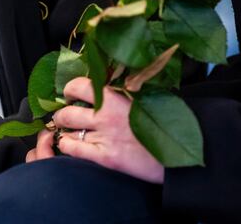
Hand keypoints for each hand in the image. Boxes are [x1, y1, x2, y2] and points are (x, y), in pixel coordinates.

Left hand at [26, 77, 163, 183]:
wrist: (179, 155)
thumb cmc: (164, 124)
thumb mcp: (143, 99)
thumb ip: (121, 91)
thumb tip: (102, 83)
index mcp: (117, 95)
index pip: (79, 85)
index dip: (70, 90)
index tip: (71, 95)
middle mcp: (107, 114)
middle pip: (67, 110)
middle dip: (61, 114)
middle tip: (65, 116)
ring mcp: (104, 135)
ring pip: (66, 129)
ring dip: (63, 130)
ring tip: (68, 131)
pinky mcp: (105, 156)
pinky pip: (72, 148)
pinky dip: (67, 145)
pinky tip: (72, 144)